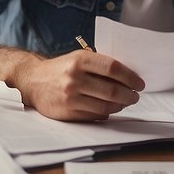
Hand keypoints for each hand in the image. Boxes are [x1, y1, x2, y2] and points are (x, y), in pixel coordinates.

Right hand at [12, 51, 143, 120]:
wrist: (33, 81)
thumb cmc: (61, 69)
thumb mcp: (78, 58)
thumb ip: (100, 65)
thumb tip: (128, 77)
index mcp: (80, 60)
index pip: (113, 68)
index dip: (130, 77)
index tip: (139, 83)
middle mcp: (75, 78)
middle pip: (112, 90)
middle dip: (129, 95)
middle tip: (135, 96)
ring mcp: (71, 96)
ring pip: (106, 106)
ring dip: (120, 105)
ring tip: (124, 102)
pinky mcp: (68, 111)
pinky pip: (95, 115)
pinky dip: (106, 113)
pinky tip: (110, 109)